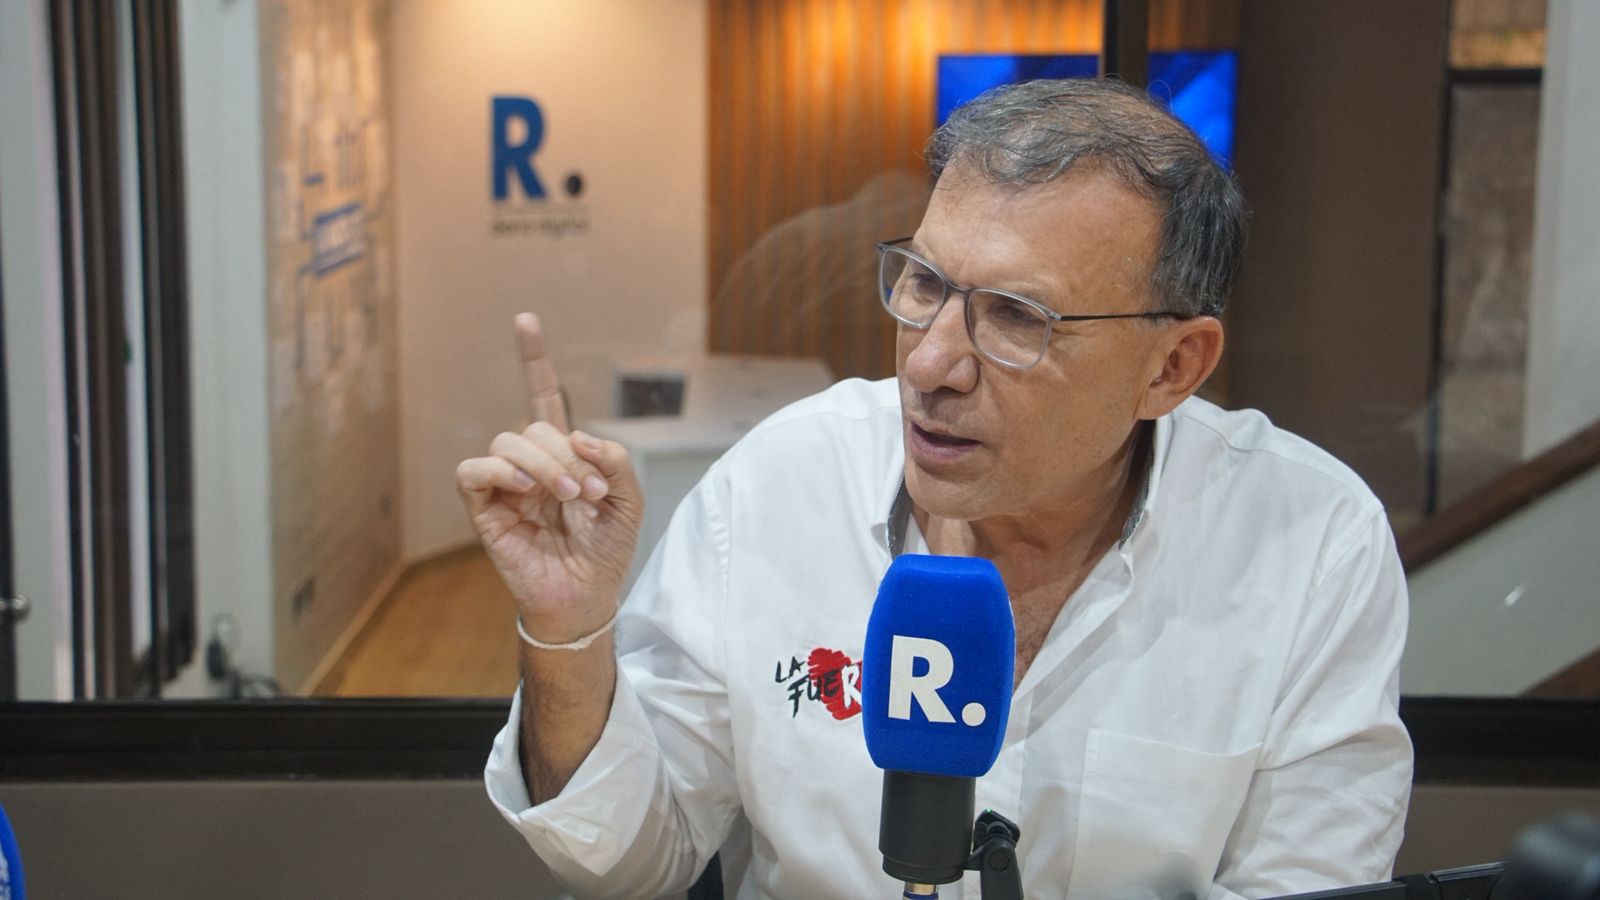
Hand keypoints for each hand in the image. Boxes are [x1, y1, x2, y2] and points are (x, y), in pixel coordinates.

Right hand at [455, 313, 642, 640]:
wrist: (587, 596)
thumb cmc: (606, 549)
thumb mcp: (629, 498)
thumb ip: (614, 459)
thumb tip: (577, 436)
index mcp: (562, 452)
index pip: (542, 396)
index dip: (533, 360)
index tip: (525, 321)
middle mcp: (529, 463)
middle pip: (533, 425)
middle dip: (566, 453)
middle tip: (588, 492)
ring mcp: (503, 485)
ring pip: (507, 443)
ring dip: (543, 464)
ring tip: (567, 498)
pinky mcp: (483, 510)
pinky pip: (472, 472)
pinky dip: (499, 472)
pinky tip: (525, 491)